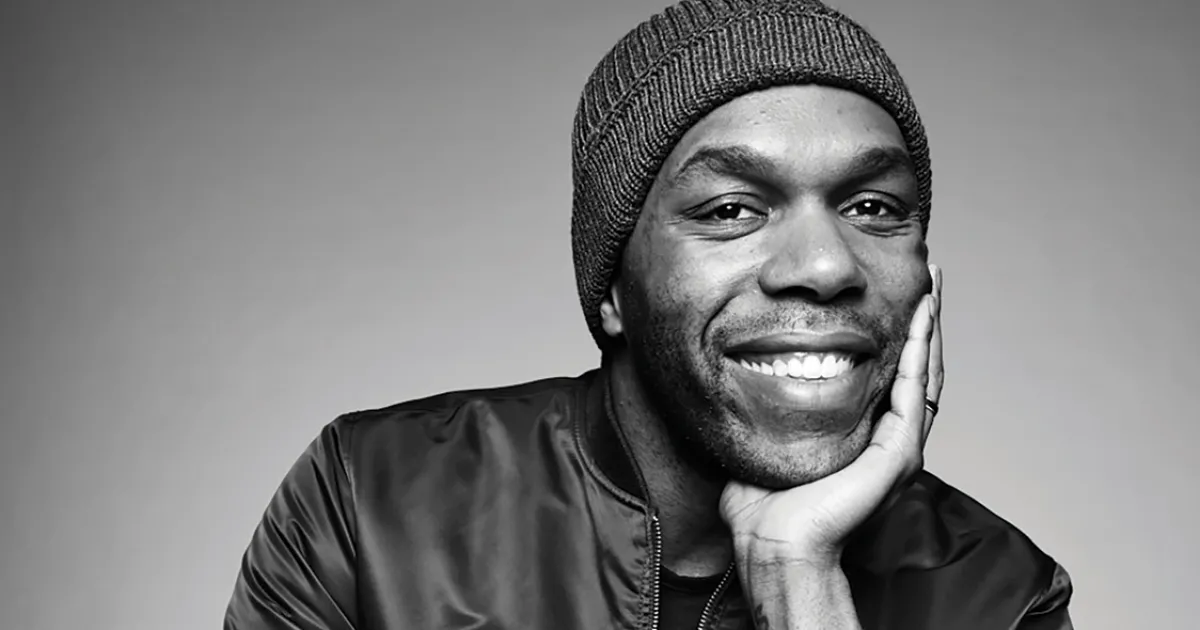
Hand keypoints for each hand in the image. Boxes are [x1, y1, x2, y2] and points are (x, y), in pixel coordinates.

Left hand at [720, 264, 943, 568]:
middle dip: (924, 320)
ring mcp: (898, 446)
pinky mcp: (898, 455)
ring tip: (933, 285)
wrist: (773, 542)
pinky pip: (915, 393)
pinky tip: (922, 320)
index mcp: (864, 435)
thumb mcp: (767, 438)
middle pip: (918, 367)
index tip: (895, 293)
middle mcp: (888, 438)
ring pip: (925, 373)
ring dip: (930, 328)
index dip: (897, 333)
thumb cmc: (763, 506)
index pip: (891, 373)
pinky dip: (920, 353)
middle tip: (928, 275)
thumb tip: (747, 378)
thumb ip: (767, 410)